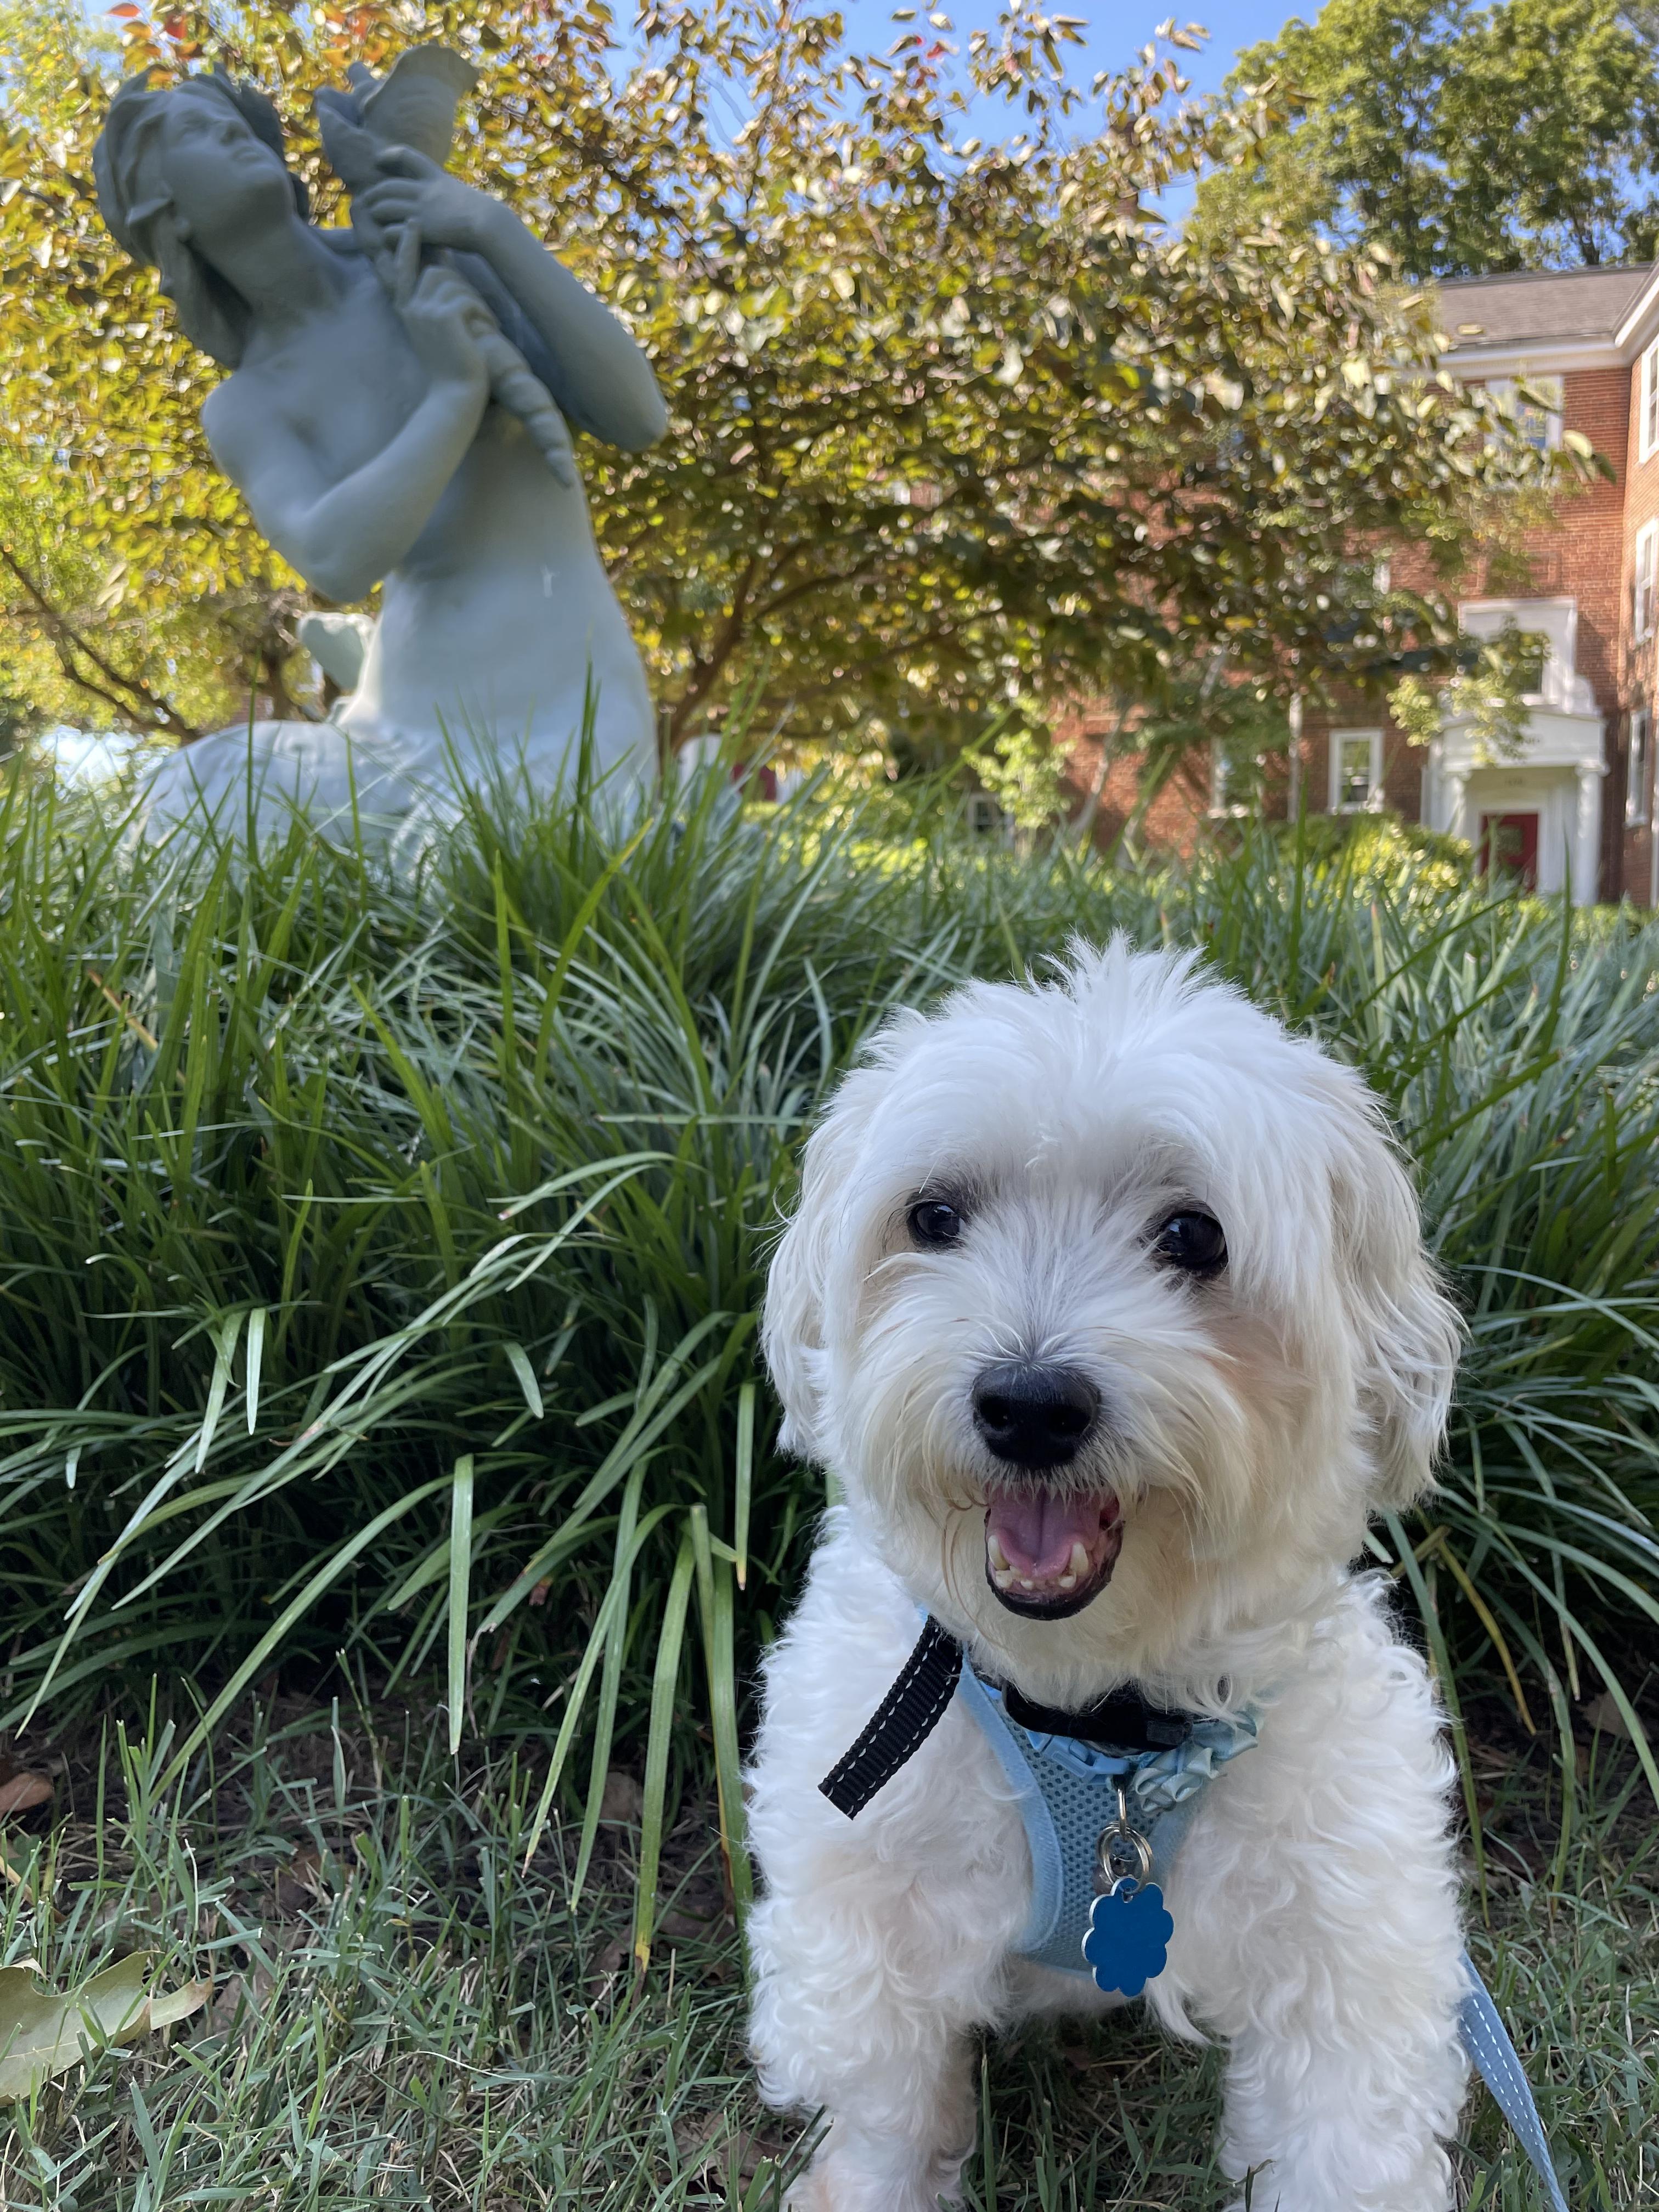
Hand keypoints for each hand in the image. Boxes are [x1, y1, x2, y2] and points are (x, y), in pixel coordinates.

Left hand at [357, 145, 496, 255]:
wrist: (489, 224)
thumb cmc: (484, 216)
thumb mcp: (463, 196)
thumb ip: (447, 195)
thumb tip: (448, 200)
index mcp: (435, 177)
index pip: (407, 157)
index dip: (389, 155)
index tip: (378, 159)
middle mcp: (423, 190)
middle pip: (387, 186)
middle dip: (374, 193)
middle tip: (366, 200)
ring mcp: (420, 208)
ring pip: (383, 207)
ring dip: (375, 214)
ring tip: (373, 219)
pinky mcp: (420, 228)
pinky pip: (391, 230)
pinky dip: (386, 235)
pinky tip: (387, 239)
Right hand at [389, 225, 492, 403]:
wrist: (453, 397)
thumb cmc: (451, 369)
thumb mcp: (436, 334)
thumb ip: (435, 307)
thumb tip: (447, 281)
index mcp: (406, 310)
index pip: (403, 268)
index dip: (407, 245)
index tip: (412, 223)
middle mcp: (411, 308)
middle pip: (435, 271)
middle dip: (460, 284)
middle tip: (477, 309)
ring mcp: (425, 312)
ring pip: (453, 283)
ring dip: (474, 300)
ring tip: (483, 323)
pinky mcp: (444, 317)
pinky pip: (467, 299)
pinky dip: (482, 312)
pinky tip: (488, 329)